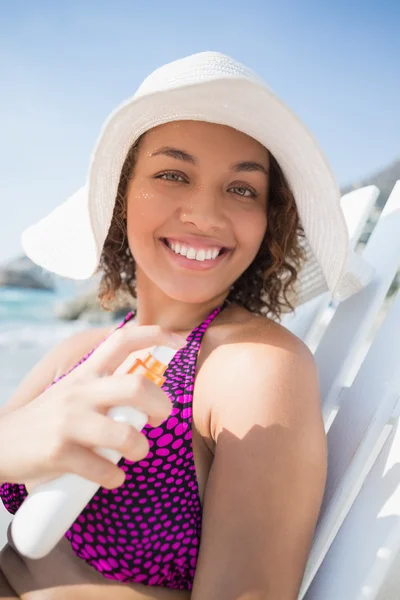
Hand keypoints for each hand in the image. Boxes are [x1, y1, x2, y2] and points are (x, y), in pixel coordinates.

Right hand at [0, 325, 184, 490]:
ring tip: (136, 453)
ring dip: (140, 448)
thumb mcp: (74, 391)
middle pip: (136, 386)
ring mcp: (68, 422)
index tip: (180, 342)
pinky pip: (102, 468)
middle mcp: (79, 392)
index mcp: (85, 373)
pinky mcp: (59, 453)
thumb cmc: (48, 419)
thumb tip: (148, 388)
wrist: (0, 443)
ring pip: (124, 433)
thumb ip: (105, 386)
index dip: (155, 335)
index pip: (121, 340)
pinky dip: (115, 477)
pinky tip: (113, 477)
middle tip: (161, 418)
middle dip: (161, 404)